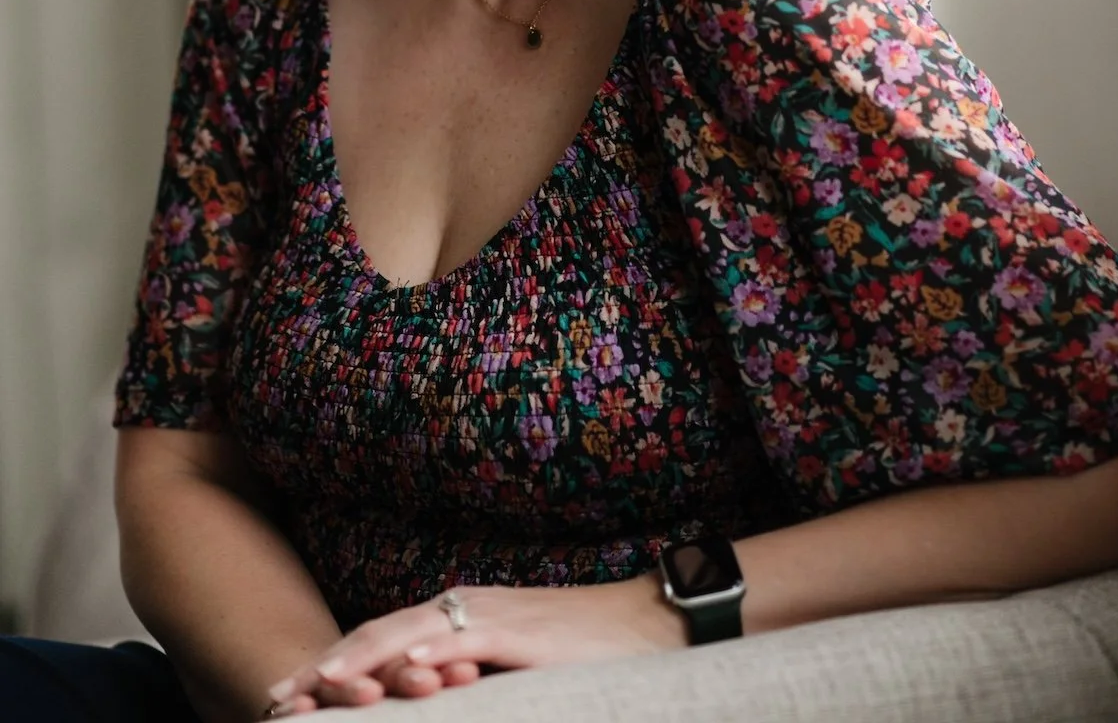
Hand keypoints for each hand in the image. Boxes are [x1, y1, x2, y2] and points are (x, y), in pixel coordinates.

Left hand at [265, 575, 685, 710]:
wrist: (648, 622)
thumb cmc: (583, 654)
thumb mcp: (510, 672)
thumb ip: (465, 679)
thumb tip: (425, 700)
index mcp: (457, 619)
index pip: (379, 645)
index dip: (332, 671)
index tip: (286, 698)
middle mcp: (464, 610)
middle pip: (378, 637)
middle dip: (326, 671)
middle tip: (275, 700)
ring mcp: (490, 617)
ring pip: (408, 635)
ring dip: (360, 660)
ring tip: (317, 685)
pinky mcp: (521, 631)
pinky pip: (464, 640)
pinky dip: (427, 651)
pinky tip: (399, 668)